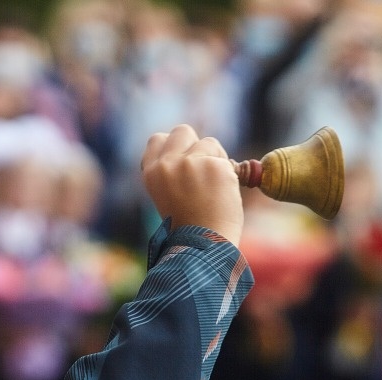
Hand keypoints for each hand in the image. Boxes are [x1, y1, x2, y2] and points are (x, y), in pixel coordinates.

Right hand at [140, 124, 243, 246]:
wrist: (203, 246)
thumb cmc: (189, 227)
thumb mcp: (168, 195)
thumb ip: (173, 171)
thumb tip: (192, 151)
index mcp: (151, 173)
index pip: (158, 139)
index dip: (174, 147)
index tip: (184, 160)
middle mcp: (167, 164)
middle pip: (183, 131)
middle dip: (196, 145)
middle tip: (204, 169)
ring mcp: (190, 163)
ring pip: (209, 143)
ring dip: (216, 159)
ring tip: (214, 188)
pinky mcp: (214, 165)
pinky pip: (226, 159)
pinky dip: (229, 174)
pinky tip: (224, 194)